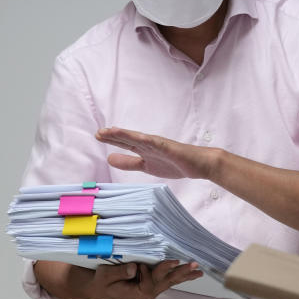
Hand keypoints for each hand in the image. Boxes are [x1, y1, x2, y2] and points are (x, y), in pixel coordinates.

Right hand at [35, 259, 202, 298]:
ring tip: (198, 271)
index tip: (171, 260)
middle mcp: (146, 294)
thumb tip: (134, 268)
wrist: (96, 289)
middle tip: (194, 266)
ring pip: (169, 282)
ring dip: (183, 275)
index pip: (152, 282)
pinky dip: (178, 276)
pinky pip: (166, 280)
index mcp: (136, 293)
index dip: (161, 270)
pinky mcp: (150, 285)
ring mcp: (149, 291)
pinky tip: (189, 273)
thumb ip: (120, 272)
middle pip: (165, 283)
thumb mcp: (106, 276)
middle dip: (181, 273)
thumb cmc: (100, 282)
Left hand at [96, 127, 219, 179]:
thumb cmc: (175, 164)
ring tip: (112, 131)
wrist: (199, 164)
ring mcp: (159, 145)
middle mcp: (150, 145)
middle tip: (99, 133)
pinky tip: (137, 138)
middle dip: (114, 136)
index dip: (113, 140)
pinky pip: (156, 144)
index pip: (126, 144)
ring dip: (126, 135)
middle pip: (129, 139)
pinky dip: (146, 140)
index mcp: (144, 150)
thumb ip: (129, 163)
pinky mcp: (169, 147)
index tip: (99, 135)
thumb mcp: (146, 166)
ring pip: (140, 139)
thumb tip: (110, 159)